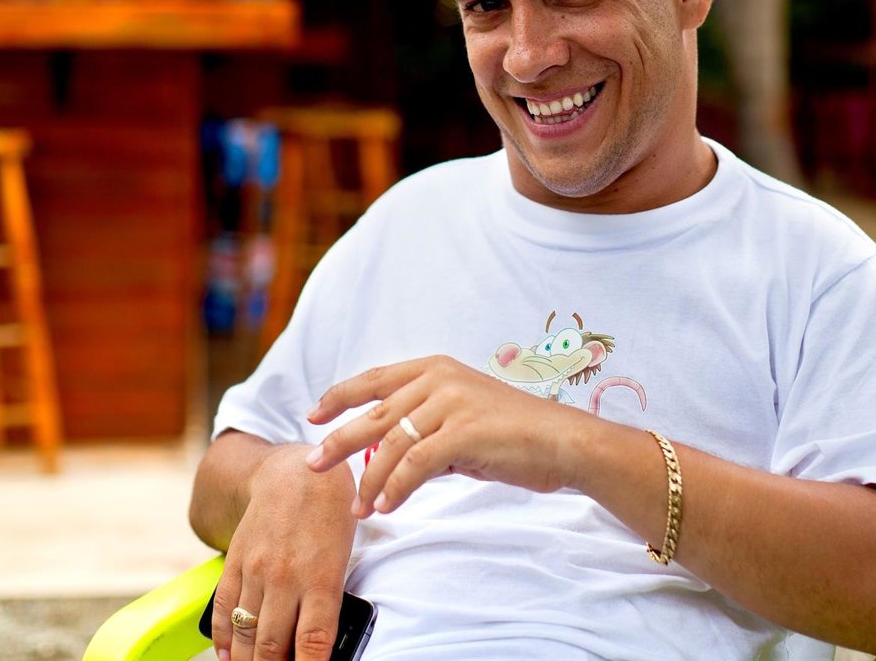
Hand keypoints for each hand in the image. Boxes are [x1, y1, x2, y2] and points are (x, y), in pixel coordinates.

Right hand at [210, 444, 355, 660]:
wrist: (293, 471)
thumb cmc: (330, 512)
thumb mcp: (344, 555)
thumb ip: (330, 599)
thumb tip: (319, 644)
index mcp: (322, 577)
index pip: (313, 642)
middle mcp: (286, 577)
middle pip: (272, 647)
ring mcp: (256, 570)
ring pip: (246, 634)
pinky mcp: (235, 562)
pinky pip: (222, 610)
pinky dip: (223, 639)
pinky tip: (229, 656)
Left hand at [305, 355, 587, 516]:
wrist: (562, 440)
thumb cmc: (514, 433)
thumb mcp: (463, 418)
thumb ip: (425, 427)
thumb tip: (387, 455)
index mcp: (435, 368)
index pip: (375, 379)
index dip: (339, 395)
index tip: (313, 415)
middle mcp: (439, 379)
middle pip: (373, 413)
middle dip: (338, 441)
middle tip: (313, 466)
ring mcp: (451, 403)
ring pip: (391, 445)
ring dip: (370, 479)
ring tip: (358, 506)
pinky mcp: (463, 432)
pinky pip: (415, 465)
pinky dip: (396, 488)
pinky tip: (387, 506)